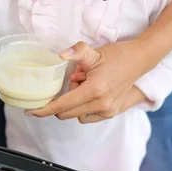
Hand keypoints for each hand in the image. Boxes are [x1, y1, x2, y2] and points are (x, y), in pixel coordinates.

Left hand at [26, 40, 150, 122]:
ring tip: (85, 86)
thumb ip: (76, 53)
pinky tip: (90, 94)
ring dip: (73, 105)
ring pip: (76, 116)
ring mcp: (107, 111)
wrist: (141, 60)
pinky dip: (83, 108)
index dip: (44, 110)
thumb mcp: (94, 52)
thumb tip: (61, 55)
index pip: (62, 105)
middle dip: (62, 102)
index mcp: (95, 90)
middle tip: (74, 82)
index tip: (31, 112)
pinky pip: (87, 117)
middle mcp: (101, 104)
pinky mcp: (111, 114)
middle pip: (66, 113)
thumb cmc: (117, 55)